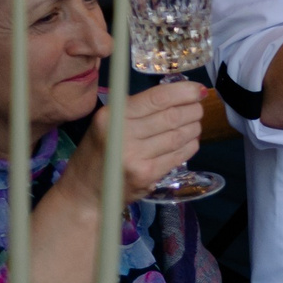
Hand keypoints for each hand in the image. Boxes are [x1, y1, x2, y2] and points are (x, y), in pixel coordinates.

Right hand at [58, 80, 206, 205]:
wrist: (83, 192)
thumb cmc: (100, 152)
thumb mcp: (109, 123)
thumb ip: (139, 108)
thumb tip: (183, 93)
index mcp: (113, 116)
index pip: (158, 97)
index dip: (185, 92)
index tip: (199, 90)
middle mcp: (122, 134)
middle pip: (173, 116)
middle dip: (193, 110)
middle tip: (198, 109)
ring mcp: (135, 157)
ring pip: (180, 135)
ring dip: (194, 128)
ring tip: (194, 125)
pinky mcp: (146, 175)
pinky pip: (179, 155)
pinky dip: (190, 145)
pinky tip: (188, 142)